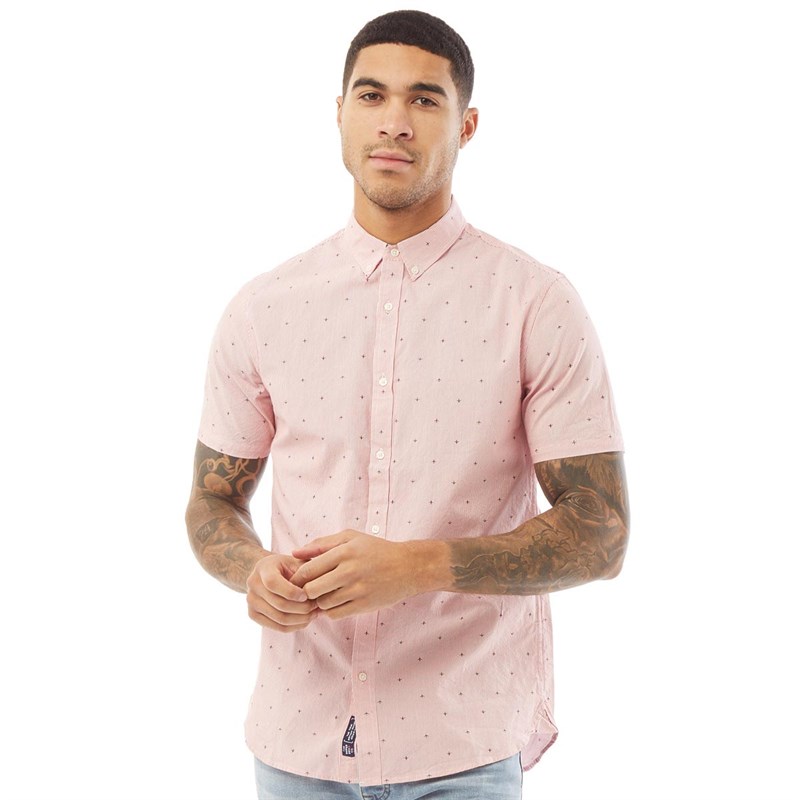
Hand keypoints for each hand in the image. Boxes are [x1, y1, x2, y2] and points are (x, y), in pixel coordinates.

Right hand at [246, 553, 318, 631]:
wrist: (267, 574)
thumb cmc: (287, 567)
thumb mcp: (296, 562)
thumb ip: (305, 571)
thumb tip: (316, 589)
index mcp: (263, 568)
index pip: (273, 583)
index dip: (291, 592)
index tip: (306, 595)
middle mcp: (253, 584)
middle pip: (279, 604)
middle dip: (302, 608)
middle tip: (317, 606)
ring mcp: (251, 601)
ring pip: (279, 618)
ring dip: (301, 619)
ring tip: (314, 613)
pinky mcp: (253, 615)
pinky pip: (277, 627)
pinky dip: (294, 626)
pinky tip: (305, 620)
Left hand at [290, 530, 446, 619]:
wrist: (407, 567)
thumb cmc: (375, 550)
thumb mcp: (350, 538)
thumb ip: (321, 544)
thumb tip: (295, 552)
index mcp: (344, 551)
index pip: (307, 569)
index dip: (297, 577)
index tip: (298, 579)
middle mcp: (350, 571)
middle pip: (311, 589)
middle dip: (307, 591)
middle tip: (309, 589)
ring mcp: (358, 590)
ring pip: (323, 603)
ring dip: (320, 601)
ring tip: (325, 594)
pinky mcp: (364, 605)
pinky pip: (335, 614)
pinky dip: (331, 610)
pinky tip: (336, 601)